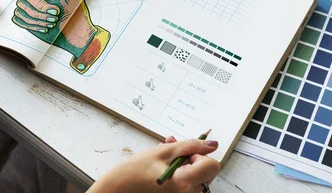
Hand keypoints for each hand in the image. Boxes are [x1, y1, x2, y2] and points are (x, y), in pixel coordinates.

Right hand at [12, 0, 109, 72]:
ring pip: (20, 14)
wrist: (75, 37)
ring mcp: (29, 10)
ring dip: (37, 23)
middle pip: (22, 5)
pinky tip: (44, 28)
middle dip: (39, 16)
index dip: (41, 6)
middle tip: (54, 20)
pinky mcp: (27, 21)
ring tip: (51, 24)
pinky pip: (18, 21)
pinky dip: (31, 27)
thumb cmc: (76, 17)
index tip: (57, 12)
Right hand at [89, 136, 219, 192]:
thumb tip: (212, 144)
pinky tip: (165, 165)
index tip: (184, 152)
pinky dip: (180, 171)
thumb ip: (190, 146)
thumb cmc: (135, 171)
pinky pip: (188, 182)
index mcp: (184, 182)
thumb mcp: (163, 151)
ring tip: (165, 155)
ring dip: (184, 162)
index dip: (200, 154)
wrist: (118, 189)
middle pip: (207, 171)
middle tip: (172, 148)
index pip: (212, 165)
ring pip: (197, 175)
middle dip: (192, 157)